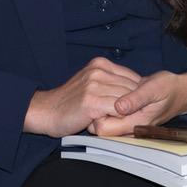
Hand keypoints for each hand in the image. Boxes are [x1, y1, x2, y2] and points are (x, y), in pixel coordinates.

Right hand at [23, 57, 141, 137]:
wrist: (46, 111)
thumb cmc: (71, 102)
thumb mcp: (92, 84)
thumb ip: (112, 83)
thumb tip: (140, 90)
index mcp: (100, 64)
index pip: (135, 78)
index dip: (138, 96)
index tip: (135, 108)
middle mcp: (98, 71)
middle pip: (134, 89)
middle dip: (136, 105)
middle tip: (131, 117)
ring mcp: (94, 85)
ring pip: (128, 100)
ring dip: (129, 113)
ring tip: (121, 121)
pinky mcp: (92, 101)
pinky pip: (120, 111)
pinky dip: (121, 119)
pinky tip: (113, 123)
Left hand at [90, 71, 186, 136]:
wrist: (180, 90)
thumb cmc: (169, 88)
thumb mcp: (154, 89)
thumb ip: (136, 99)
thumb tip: (118, 106)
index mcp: (136, 124)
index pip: (104, 129)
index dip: (96, 116)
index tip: (97, 100)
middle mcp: (131, 127)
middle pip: (100, 127)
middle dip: (95, 112)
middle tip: (97, 94)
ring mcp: (129, 123)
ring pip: (103, 121)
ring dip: (100, 108)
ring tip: (103, 92)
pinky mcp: (128, 116)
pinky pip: (110, 115)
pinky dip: (106, 105)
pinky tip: (109, 92)